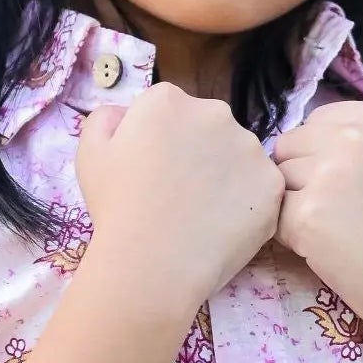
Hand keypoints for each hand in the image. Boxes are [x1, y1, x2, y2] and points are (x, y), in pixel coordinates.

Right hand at [76, 84, 282, 314]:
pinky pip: (261, 187)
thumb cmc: (116, 208)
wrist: (152, 262)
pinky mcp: (272, 182)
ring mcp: (249, 147)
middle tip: (180, 193)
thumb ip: (106, 119)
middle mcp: (214, 112)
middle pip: (209, 126)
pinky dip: (247, 203)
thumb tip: (124, 114)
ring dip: (226, 174)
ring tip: (203, 212)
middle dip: (198, 151)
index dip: (161, 141)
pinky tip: (224, 225)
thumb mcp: (90, 154)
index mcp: (167, 100)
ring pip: (239, 155)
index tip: (155, 170)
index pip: (170, 109)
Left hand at [270, 102, 362, 339]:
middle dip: (302, 177)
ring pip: (278, 180)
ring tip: (336, 232)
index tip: (345, 184)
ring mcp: (329, 174)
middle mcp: (355, 138)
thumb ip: (362, 145)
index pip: (318, 118)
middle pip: (291, 145)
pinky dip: (292, 238)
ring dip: (294, 206)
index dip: (320, 153)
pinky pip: (275, 218)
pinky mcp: (307, 214)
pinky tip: (328, 251)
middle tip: (339, 213)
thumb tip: (304, 144)